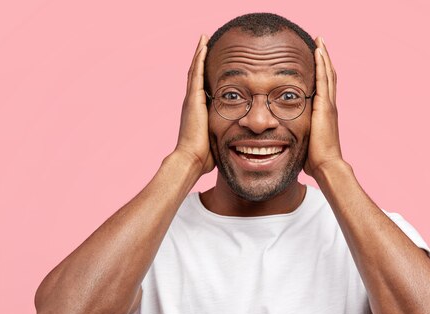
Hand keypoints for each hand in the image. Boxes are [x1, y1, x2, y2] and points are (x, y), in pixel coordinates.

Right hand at [175, 35, 214, 175]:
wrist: (191, 159)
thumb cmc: (204, 156)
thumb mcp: (216, 140)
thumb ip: (224, 134)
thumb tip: (238, 139)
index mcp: (197, 111)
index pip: (201, 87)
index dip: (204, 73)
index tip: (210, 62)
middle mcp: (192, 102)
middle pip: (196, 74)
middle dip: (200, 59)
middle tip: (205, 42)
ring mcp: (191, 99)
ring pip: (195, 70)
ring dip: (200, 53)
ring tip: (204, 38)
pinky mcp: (193, 99)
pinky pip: (196, 73)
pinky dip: (199, 58)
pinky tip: (203, 46)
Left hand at [303, 37, 342, 177]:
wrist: (325, 165)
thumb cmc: (314, 160)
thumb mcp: (303, 142)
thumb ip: (297, 136)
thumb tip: (282, 140)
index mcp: (324, 114)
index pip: (323, 88)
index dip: (320, 72)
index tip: (314, 59)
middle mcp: (328, 106)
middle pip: (328, 76)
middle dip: (323, 59)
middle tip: (318, 42)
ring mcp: (328, 105)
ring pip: (328, 73)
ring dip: (323, 56)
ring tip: (319, 40)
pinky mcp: (325, 106)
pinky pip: (324, 79)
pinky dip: (322, 63)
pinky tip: (318, 51)